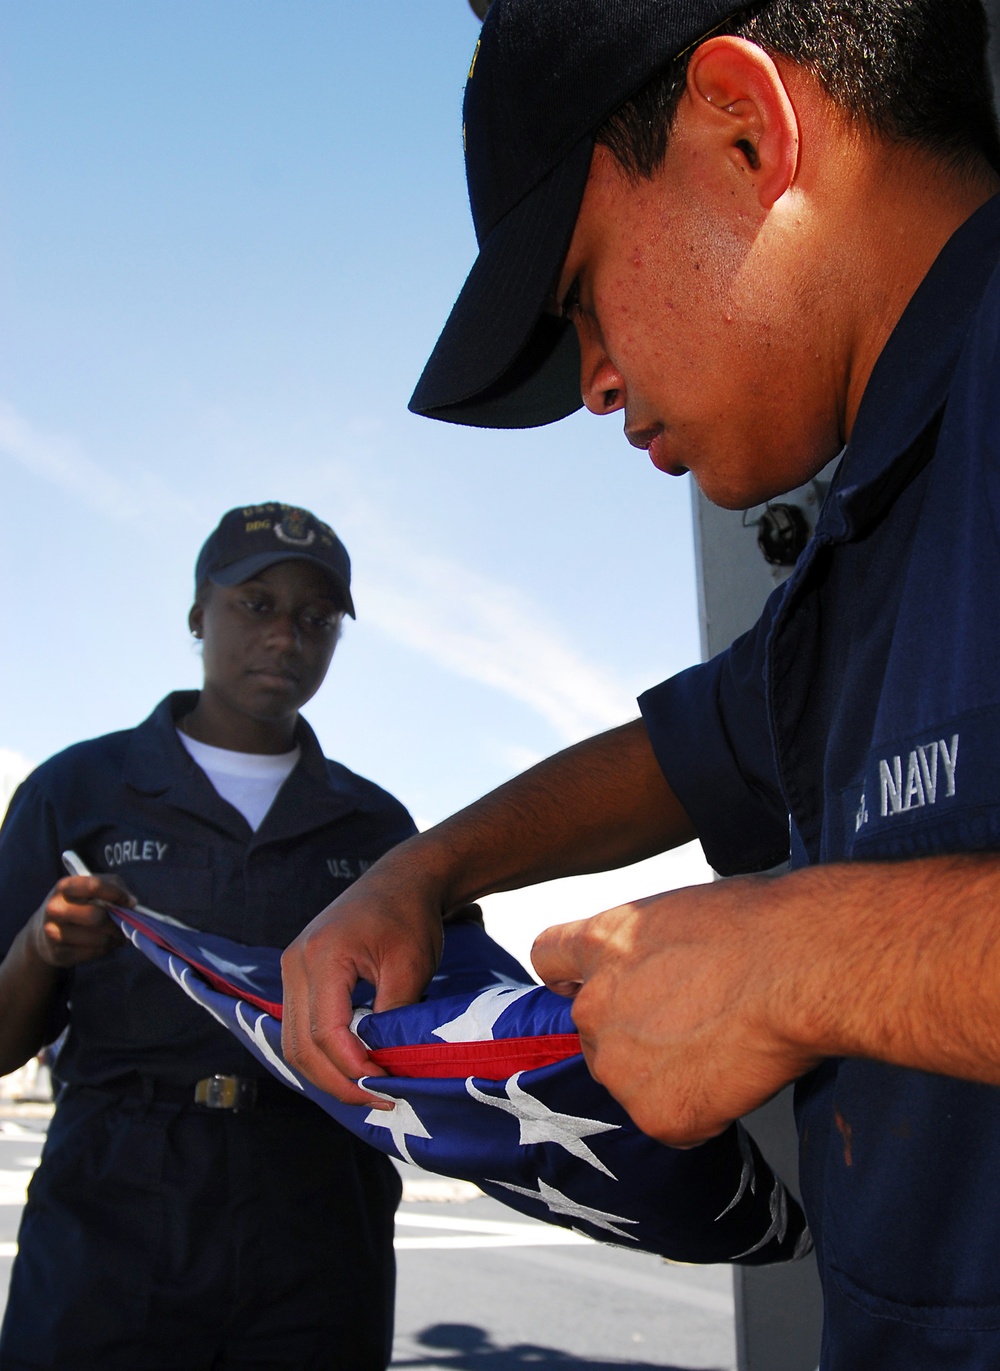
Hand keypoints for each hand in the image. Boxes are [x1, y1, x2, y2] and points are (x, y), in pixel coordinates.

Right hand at [27, 875, 132, 969]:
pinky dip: (106, 948)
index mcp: (64, 887)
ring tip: (117, 934)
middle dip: (118, 922)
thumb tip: (131, 903)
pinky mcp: (58, 954)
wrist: (43, 931)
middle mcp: (55, 908)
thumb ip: (113, 886)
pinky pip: (94, 952)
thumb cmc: (76, 903)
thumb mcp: (89, 887)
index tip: (131, 902)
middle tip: (126, 923)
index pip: (94, 886)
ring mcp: (53, 932)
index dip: (117, 894)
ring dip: (115, 937)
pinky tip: (105, 943)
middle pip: (97, 916)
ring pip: (100, 938)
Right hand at [281, 857, 444, 1105]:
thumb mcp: (409, 967)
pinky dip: (322, 1054)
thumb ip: (392, 1016)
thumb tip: (384, 1066)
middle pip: (301, 1045)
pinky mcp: (298, 975)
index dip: (353, 1068)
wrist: (400, 881)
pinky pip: (300, 1026)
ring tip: (366, 1090)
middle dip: (337, 1081)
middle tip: (378, 1100)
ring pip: (294, 1042)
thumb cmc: (409, 917)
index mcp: (322, 957)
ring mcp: (292, 968)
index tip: (387, 1086)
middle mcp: (296, 963)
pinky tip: (352, 1068)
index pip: (327, 1032)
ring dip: (327, 1073)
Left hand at [531, 875, 820, 1145]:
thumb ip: (650, 945)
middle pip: (593, 1030)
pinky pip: (671, 1121)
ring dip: (662, 1074)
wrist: (799, 969)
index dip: (570, 974)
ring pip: (628, 1080)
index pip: (548, 958)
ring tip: (720, 1049)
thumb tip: (665, 961)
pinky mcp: (656, 1115)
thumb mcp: (683, 910)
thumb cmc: (759, 925)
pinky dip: (700, 1112)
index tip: (585, 982)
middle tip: (688, 1025)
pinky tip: (733, 1080)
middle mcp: (595, 1006)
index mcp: (601, 943)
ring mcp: (620, 1066)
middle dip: (630, 1033)